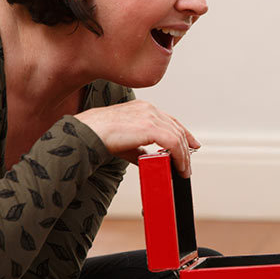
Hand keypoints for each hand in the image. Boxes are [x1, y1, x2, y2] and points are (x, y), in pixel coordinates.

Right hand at [74, 99, 199, 176]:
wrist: (87, 133)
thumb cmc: (100, 136)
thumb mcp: (126, 142)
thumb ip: (140, 149)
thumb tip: (149, 160)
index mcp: (143, 108)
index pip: (170, 120)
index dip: (184, 133)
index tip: (193, 145)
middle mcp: (149, 109)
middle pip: (176, 128)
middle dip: (186, 148)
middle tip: (188, 165)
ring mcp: (150, 116)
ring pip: (177, 137)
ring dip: (183, 156)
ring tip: (184, 170)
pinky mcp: (150, 127)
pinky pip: (173, 143)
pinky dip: (179, 156)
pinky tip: (179, 167)